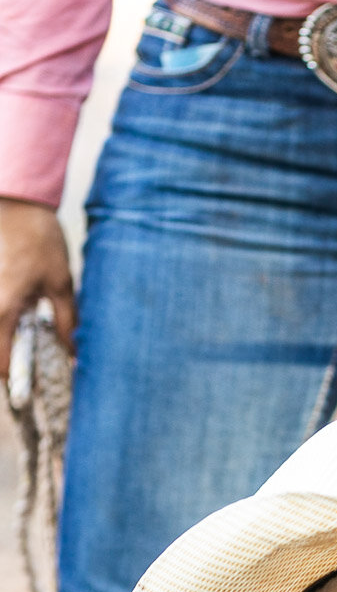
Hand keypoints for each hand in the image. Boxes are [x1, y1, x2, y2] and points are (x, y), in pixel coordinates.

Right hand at [0, 197, 75, 377]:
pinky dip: (0, 323)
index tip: (27, 390)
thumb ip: (67, 322)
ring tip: (19, 343)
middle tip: (22, 371)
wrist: (17, 200)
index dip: (12, 380)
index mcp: (3, 309)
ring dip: (2, 341)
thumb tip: (74, 354)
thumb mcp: (63, 284)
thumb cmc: (40, 240)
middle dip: (4, 362)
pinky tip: (13, 321)